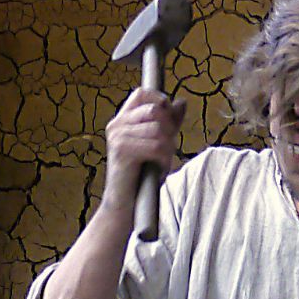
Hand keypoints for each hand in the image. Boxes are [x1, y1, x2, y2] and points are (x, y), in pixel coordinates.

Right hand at [102, 87, 186, 209]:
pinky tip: (159, 169)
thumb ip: (169, 122)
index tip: (169, 123)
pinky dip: (164, 159)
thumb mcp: (158, 143)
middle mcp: (117, 125)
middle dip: (169, 128)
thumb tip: (181, 102)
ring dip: (168, 148)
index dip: (161, 101)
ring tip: (162, 161)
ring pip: (158, 129)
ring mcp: (117, 137)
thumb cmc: (143, 176)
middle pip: (154, 109)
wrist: (126, 206)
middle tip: (168, 148)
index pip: (142, 93)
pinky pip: (156, 146)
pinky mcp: (122, 151)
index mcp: (122, 119)